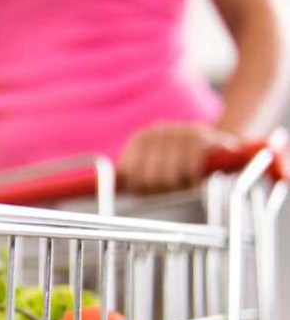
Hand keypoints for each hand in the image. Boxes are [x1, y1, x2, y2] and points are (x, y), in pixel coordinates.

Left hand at [118, 124, 237, 193]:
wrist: (219, 148)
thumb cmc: (179, 166)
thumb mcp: (150, 170)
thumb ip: (128, 177)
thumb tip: (100, 183)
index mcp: (141, 139)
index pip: (130, 174)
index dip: (142, 188)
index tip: (151, 188)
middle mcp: (158, 131)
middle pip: (148, 178)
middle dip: (161, 189)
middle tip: (173, 187)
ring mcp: (180, 131)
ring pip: (170, 176)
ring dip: (180, 186)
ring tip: (186, 182)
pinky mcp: (203, 137)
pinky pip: (191, 169)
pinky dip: (194, 181)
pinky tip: (196, 180)